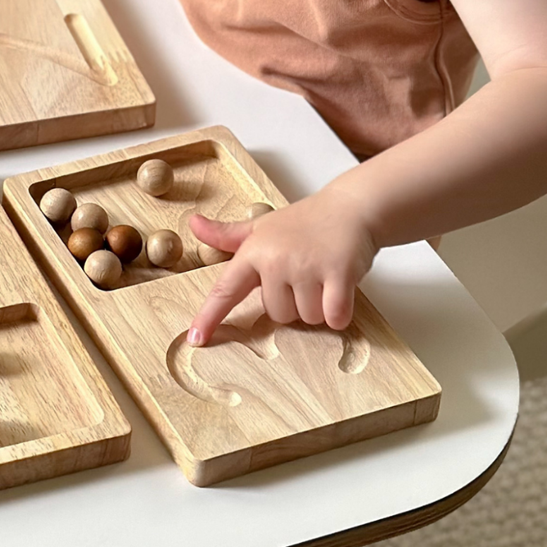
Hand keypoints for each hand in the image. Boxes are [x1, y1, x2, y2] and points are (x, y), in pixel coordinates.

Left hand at [184, 190, 377, 345]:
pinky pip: (333, 318)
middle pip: (277, 314)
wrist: (352, 207)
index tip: (196, 339)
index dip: (208, 317)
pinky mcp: (338, 275)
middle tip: (305, 273)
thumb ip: (227, 234)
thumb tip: (194, 224)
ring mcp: (306, 268)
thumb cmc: (306, 221)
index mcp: (253, 252)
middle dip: (294, 302)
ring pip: (306, 318)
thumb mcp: (261, 226)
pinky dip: (340, 313)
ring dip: (318, 306)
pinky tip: (340, 288)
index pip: (225, 290)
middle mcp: (275, 260)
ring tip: (323, 275)